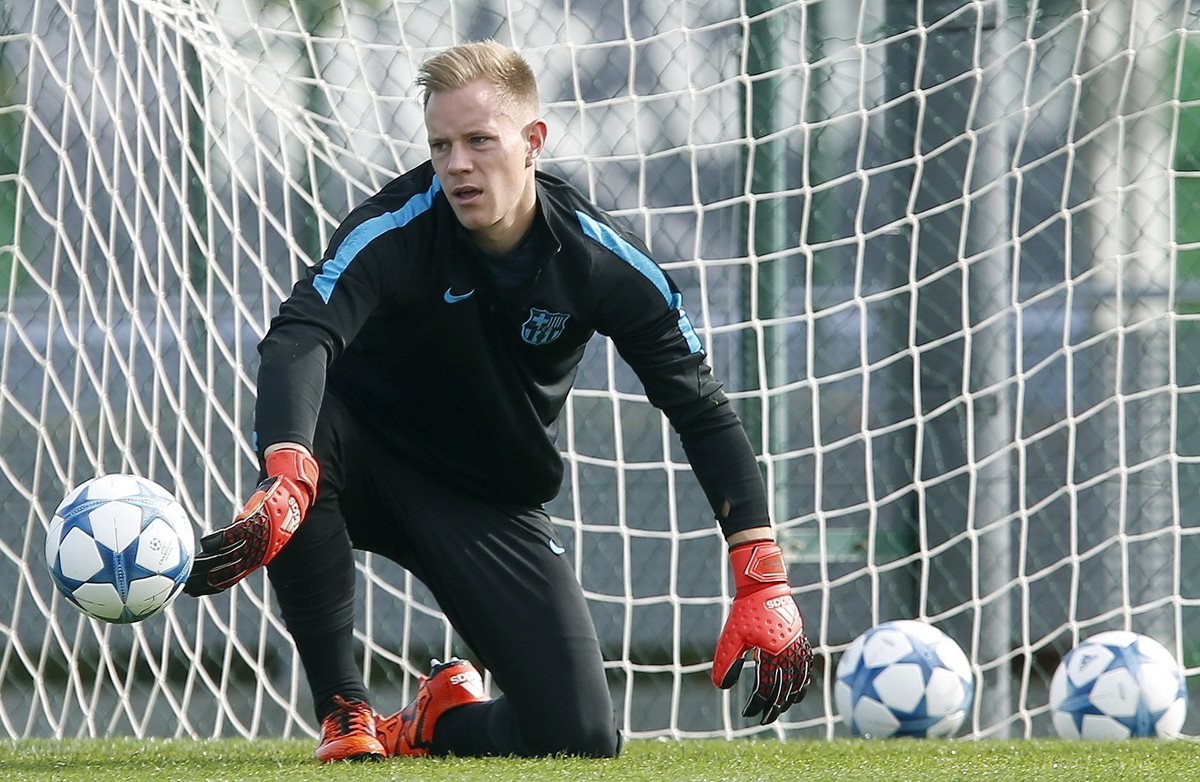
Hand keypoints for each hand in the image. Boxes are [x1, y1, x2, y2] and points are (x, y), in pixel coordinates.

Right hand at [184, 446, 319, 595]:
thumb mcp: (257, 532)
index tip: (191, 591)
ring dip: (208, 563)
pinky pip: (234, 535)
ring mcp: (255, 539)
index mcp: (255, 560)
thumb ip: (239, 538)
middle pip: (225, 573)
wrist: (294, 497)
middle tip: (184, 584)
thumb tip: (217, 543)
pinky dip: (219, 540)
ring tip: (189, 565)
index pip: (228, 580)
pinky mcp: (254, 523)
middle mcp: (255, 554)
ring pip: (228, 556)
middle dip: (203, 580)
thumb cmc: (275, 513)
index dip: (209, 587)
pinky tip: (205, 543)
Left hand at [711, 540, 812, 724]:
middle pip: (784, 690)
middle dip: (774, 707)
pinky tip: (796, 688)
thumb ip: (726, 662)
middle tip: (764, 718)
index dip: (757, 704)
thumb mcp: (731, 637)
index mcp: (772, 653)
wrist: (764, 587)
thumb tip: (722, 686)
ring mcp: (797, 647)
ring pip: (799, 681)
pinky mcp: (800, 640)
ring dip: (790, 697)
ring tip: (780, 708)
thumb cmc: (745, 611)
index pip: (766, 689)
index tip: (748, 713)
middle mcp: (788, 652)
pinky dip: (802, 681)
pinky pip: (805, 667)